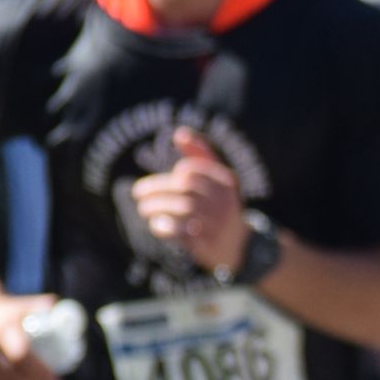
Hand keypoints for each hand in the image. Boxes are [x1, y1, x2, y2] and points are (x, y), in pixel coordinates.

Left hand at [130, 125, 250, 273]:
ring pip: (180, 208)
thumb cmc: (221, 206)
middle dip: (155, 189)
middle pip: (182, 187)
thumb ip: (200, 155)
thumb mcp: (218, 179)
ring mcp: (217, 223)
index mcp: (226, 182)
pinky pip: (180, 231)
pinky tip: (156, 225)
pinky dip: (163, 227)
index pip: (190, 170)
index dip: (172, 175)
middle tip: (138, 194)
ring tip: (144, 209)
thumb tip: (179, 133)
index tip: (167, 182)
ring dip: (155, 207)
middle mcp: (224, 200)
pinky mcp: (207, 244)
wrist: (241, 246)